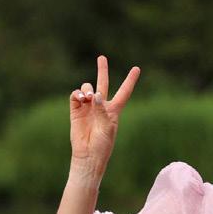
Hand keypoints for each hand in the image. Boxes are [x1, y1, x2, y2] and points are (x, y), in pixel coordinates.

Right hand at [69, 55, 139, 178]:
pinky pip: (76, 96)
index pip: (124, 92)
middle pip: (103, 84)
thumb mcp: (107, 128)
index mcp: (114, 110)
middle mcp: (100, 106)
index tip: (136, 68)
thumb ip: (101, 110)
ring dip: (88, 89)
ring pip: (88, 88)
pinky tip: (81, 99)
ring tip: (88, 97)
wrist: (88, 156)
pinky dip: (77, 94)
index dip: (130, 80)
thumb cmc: (102, 145)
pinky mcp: (76, 111)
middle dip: (102, 70)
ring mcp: (87, 108)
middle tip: (101, 57)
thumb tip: (94, 95)